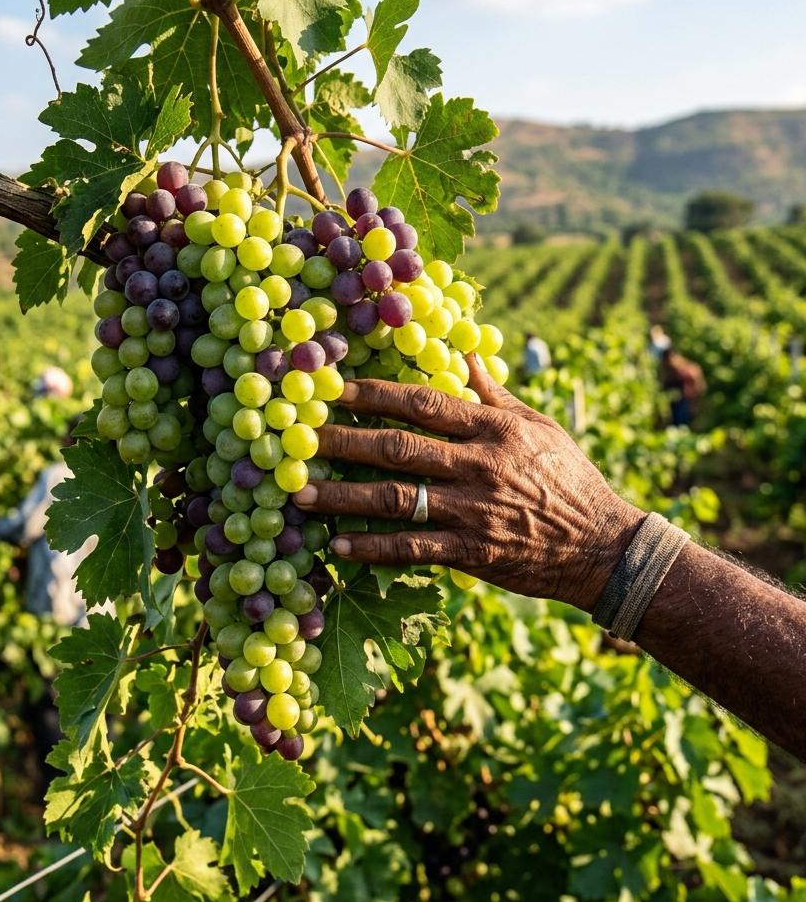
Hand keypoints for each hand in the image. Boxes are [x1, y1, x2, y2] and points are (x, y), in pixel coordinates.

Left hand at [293, 357, 645, 612]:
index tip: (334, 388)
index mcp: (494, 429)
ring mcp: (474, 511)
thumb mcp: (537, 425)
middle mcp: (479, 466)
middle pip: (398, 448)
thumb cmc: (567, 478)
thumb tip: (464, 348)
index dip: (373, 394)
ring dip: (342, 496)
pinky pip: (413, 548)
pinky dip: (372, 548)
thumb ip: (492, 392)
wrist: (604, 547)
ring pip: (396, 500)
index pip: (423, 403)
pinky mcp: (473, 554)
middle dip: (343, 440)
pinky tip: (336, 547)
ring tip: (299, 493)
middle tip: (298, 436)